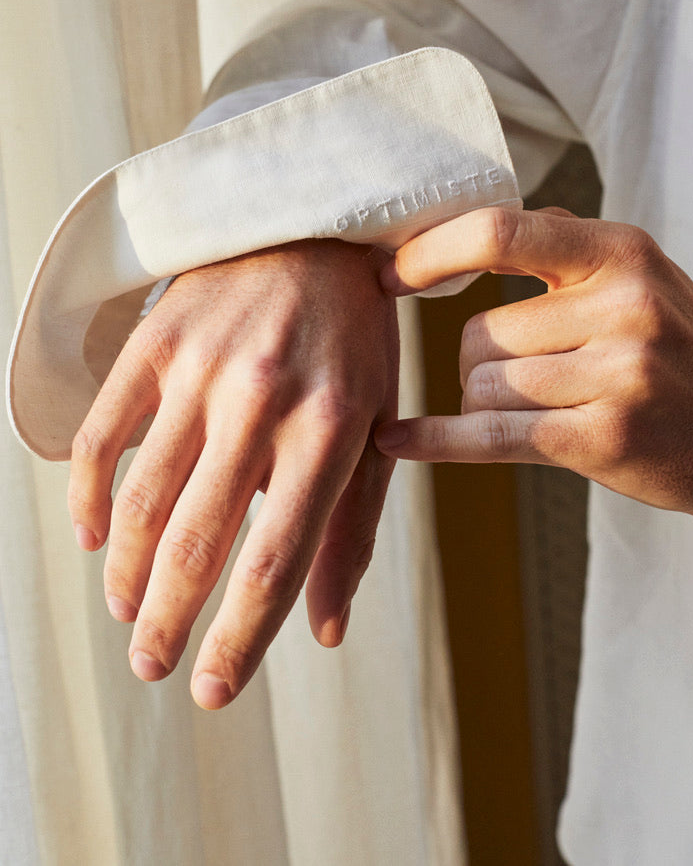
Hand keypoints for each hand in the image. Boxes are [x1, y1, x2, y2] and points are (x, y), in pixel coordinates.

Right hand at [68, 240, 397, 707]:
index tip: (210, 691)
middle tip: (150, 666)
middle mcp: (261, 400)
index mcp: (331, 428)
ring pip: (140, 498)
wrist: (313, 227)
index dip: (238, 640)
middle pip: (196, 541)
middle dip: (166, 620)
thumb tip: (327, 630)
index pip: (274, 560)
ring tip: (126, 612)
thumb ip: (353, 527)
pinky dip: (88, 495)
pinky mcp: (155, 343)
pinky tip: (92, 536)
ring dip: (124, 571)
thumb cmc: (355, 338)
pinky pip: (102, 434)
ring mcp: (199, 369)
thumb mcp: (379, 423)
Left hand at [375, 207, 692, 518]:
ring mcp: (616, 374)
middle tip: (530, 376)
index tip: (386, 273)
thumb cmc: (675, 350)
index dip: (430, 252)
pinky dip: (437, 441)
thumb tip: (468, 221)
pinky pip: (491, 436)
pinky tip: (398, 440)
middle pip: (478, 333)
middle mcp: (622, 305)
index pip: (498, 233)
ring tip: (549, 407)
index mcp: (620, 251)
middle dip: (480, 361)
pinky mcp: (604, 439)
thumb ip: (562, 243)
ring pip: (481, 387)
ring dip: (489, 404)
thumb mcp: (640, 274)